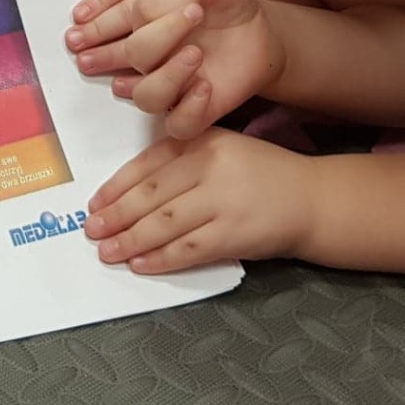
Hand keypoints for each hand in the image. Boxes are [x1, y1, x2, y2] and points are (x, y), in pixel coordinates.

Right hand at [67, 0, 282, 137]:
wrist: (260, 40)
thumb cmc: (226, 5)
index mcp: (146, 13)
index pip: (117, 8)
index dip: (100, 10)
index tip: (82, 16)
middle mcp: (148, 51)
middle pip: (131, 50)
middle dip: (140, 41)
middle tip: (182, 19)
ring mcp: (166, 82)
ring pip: (146, 93)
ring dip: (167, 72)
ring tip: (195, 53)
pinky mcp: (190, 110)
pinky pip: (179, 121)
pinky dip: (189, 107)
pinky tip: (204, 87)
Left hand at [85, 129, 312, 272]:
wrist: (312, 198)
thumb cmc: (261, 175)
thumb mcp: (223, 149)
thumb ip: (182, 161)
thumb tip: (129, 193)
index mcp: (203, 140)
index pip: (148, 163)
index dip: (116, 187)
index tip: (95, 203)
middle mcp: (211, 165)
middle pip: (151, 195)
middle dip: (116, 216)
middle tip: (92, 231)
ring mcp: (223, 200)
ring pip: (164, 223)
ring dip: (130, 240)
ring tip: (108, 251)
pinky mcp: (234, 233)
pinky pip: (188, 249)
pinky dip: (161, 259)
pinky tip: (141, 264)